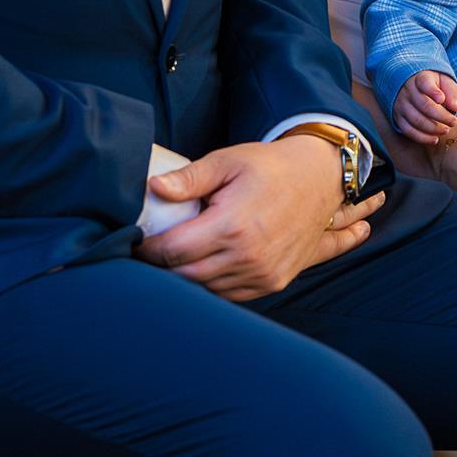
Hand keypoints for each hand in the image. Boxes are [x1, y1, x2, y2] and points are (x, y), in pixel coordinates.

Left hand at [136, 137, 383, 300]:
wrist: (320, 179)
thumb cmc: (270, 167)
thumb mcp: (228, 161)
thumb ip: (189, 178)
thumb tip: (153, 188)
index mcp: (232, 225)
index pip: (172, 251)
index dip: (147, 247)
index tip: (135, 238)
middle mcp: (248, 257)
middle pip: (184, 276)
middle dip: (162, 265)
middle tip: (149, 249)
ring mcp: (262, 274)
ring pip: (205, 290)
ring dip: (186, 277)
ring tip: (177, 255)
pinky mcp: (272, 282)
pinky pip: (229, 295)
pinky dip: (211, 283)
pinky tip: (203, 264)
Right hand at [392, 70, 456, 143]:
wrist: (417, 88)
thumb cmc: (437, 86)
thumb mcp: (447, 83)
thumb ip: (452, 93)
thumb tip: (455, 107)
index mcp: (421, 78)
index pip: (424, 83)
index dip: (433, 92)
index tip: (442, 99)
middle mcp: (408, 90)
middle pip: (423, 105)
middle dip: (441, 116)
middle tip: (453, 122)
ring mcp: (401, 104)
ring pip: (415, 119)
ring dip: (433, 128)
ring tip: (446, 130)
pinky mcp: (398, 118)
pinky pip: (408, 130)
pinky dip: (422, 137)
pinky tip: (435, 139)